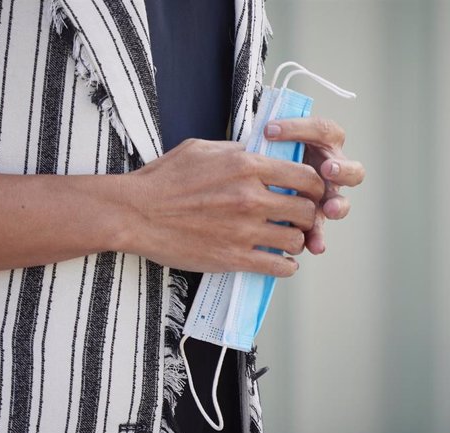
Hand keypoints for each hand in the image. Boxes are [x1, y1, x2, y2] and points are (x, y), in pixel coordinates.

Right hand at [124, 139, 324, 276]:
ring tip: (287, 240)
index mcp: (246, 166)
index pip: (305, 176)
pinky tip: (279, 262)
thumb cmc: (163, 180)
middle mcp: (251, 198)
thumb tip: (259, 152)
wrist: (136, 213)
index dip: (314, 186)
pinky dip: (285, 266)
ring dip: (296, 241)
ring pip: (296, 240)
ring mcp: (244, 231)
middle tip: (301, 218)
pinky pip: (277, 267)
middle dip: (309, 215)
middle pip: (307, 210)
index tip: (310, 192)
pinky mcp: (232, 258)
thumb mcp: (201, 148)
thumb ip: (236, 150)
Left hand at [264, 116, 364, 253]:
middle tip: (328, 169)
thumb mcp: (264, 145)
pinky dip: (318, 237)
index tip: (269, 131)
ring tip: (329, 209)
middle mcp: (331, 169)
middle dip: (342, 169)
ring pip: (341, 201)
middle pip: (351, 168)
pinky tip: (315, 245)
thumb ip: (266, 142)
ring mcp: (326, 196)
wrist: (253, 182)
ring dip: (338, 205)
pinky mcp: (313, 219)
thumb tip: (258, 132)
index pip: (321, 130)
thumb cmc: (262, 156)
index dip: (299, 128)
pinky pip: (321, 228)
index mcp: (322, 143)